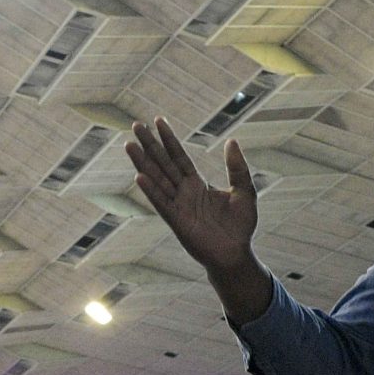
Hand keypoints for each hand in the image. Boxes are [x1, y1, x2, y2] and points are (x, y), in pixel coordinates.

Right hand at [126, 118, 270, 323]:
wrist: (236, 253)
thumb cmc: (240, 226)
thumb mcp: (244, 190)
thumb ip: (237, 167)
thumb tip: (231, 142)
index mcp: (197, 184)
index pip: (179, 156)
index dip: (169, 139)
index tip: (158, 120)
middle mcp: (183, 192)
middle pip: (163, 163)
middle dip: (149, 144)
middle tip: (136, 125)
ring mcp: (178, 206)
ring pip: (157, 179)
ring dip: (142, 162)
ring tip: (129, 144)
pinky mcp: (177, 221)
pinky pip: (161, 203)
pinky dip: (151, 190)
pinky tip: (139, 176)